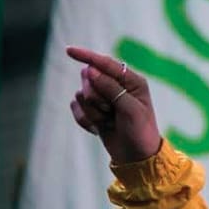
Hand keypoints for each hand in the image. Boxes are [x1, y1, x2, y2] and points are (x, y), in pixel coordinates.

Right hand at [67, 46, 161, 163]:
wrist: (136, 158)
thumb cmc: (140, 132)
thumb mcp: (130, 109)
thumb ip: (111, 88)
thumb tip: (90, 70)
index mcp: (132, 81)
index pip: (106, 64)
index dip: (87, 56)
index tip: (68, 51)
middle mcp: (117, 86)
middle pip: (89, 79)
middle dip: (96, 97)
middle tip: (111, 112)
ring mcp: (103, 98)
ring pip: (81, 95)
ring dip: (93, 112)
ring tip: (109, 122)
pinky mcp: (92, 110)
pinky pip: (76, 108)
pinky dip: (86, 120)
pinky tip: (99, 129)